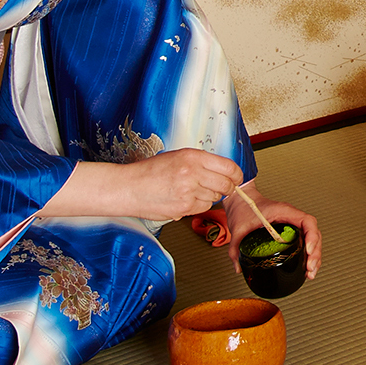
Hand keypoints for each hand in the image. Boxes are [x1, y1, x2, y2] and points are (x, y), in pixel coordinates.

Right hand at [41, 150, 242, 221]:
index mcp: (192, 157)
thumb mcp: (177, 157)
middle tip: (221, 187)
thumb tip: (222, 171)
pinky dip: (198, 205)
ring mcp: (189, 192)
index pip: (229, 167)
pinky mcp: (184, 208)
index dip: (236, 174)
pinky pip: (202, 208)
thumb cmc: (149, 171)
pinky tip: (185, 199)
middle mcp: (193, 173)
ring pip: (215, 198)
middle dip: (227, 187)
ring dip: (210, 196)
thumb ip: (200, 163)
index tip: (236, 177)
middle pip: (226, 185)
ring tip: (193, 191)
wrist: (129, 187)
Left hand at [224, 185, 321, 280]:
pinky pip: (304, 240)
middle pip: (313, 233)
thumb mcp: (237, 229)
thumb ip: (235, 249)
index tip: (308, 250)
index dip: (312, 236)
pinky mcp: (289, 229)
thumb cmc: (244, 207)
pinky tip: (306, 266)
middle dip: (315, 252)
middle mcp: (291, 216)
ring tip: (310, 272)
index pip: (307, 221)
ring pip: (311, 238)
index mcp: (283, 211)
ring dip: (314, 255)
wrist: (241, 199)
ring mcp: (292, 223)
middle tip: (310, 268)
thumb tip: (237, 268)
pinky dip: (308, 253)